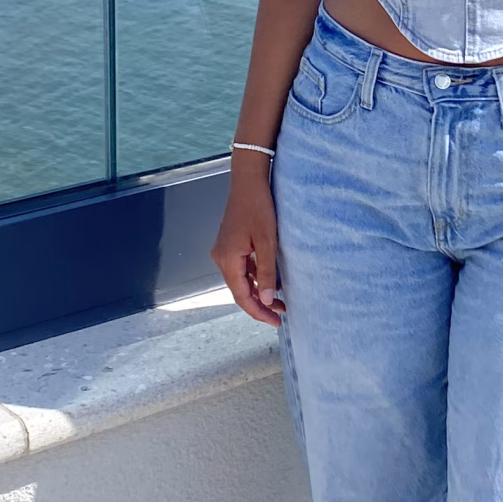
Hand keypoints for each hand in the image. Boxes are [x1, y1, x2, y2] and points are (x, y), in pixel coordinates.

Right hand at [212, 169, 283, 325]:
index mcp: (227, 259)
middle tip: (281, 314)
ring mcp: (224, 251)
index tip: (276, 321)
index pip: (242, 296)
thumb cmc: (259, 207)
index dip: (259, 312)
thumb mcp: (268, 242)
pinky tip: (271, 281)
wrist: (248, 180)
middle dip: (260, 304)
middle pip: (239, 291)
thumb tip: (268, 300)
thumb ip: (268, 272)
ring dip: (259, 291)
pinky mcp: (230, 244)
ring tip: (280, 301)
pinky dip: (255, 278)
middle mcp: (221, 258)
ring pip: (241, 280)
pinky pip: (241, 268)